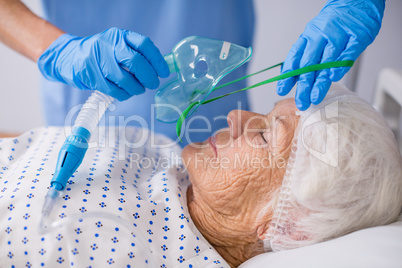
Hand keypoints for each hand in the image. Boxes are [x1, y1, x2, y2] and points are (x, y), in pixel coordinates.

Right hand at [38, 28, 169, 100]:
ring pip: (125, 79)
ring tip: (138, 89)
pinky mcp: (91, 75)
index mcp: (120, 36)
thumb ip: (135, 53)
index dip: (157, 60)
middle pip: (136, 62)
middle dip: (149, 77)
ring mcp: (99, 60)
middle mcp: (109, 45)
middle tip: (153, 84)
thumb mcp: (117, 45)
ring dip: (136, 88)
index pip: (144, 45)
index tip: (164, 72)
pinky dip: (124, 94)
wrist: (70, 56)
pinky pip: (114, 90)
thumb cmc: (101, 54)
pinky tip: (125, 93)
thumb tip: (158, 68)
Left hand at [276, 0, 384, 109]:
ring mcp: (340, 35)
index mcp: (309, 36)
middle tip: (301, 101)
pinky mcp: (358, 36)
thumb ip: (305, 55)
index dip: (288, 75)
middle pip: (310, 63)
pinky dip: (340, 65)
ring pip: (327, 61)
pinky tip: (333, 77)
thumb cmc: (334, 22)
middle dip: (303, 85)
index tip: (281, 90)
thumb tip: (290, 78)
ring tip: (314, 97)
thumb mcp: (315, 35)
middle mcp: (322, 36)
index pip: (295, 57)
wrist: (357, 0)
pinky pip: (348, 53)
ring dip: (320, 81)